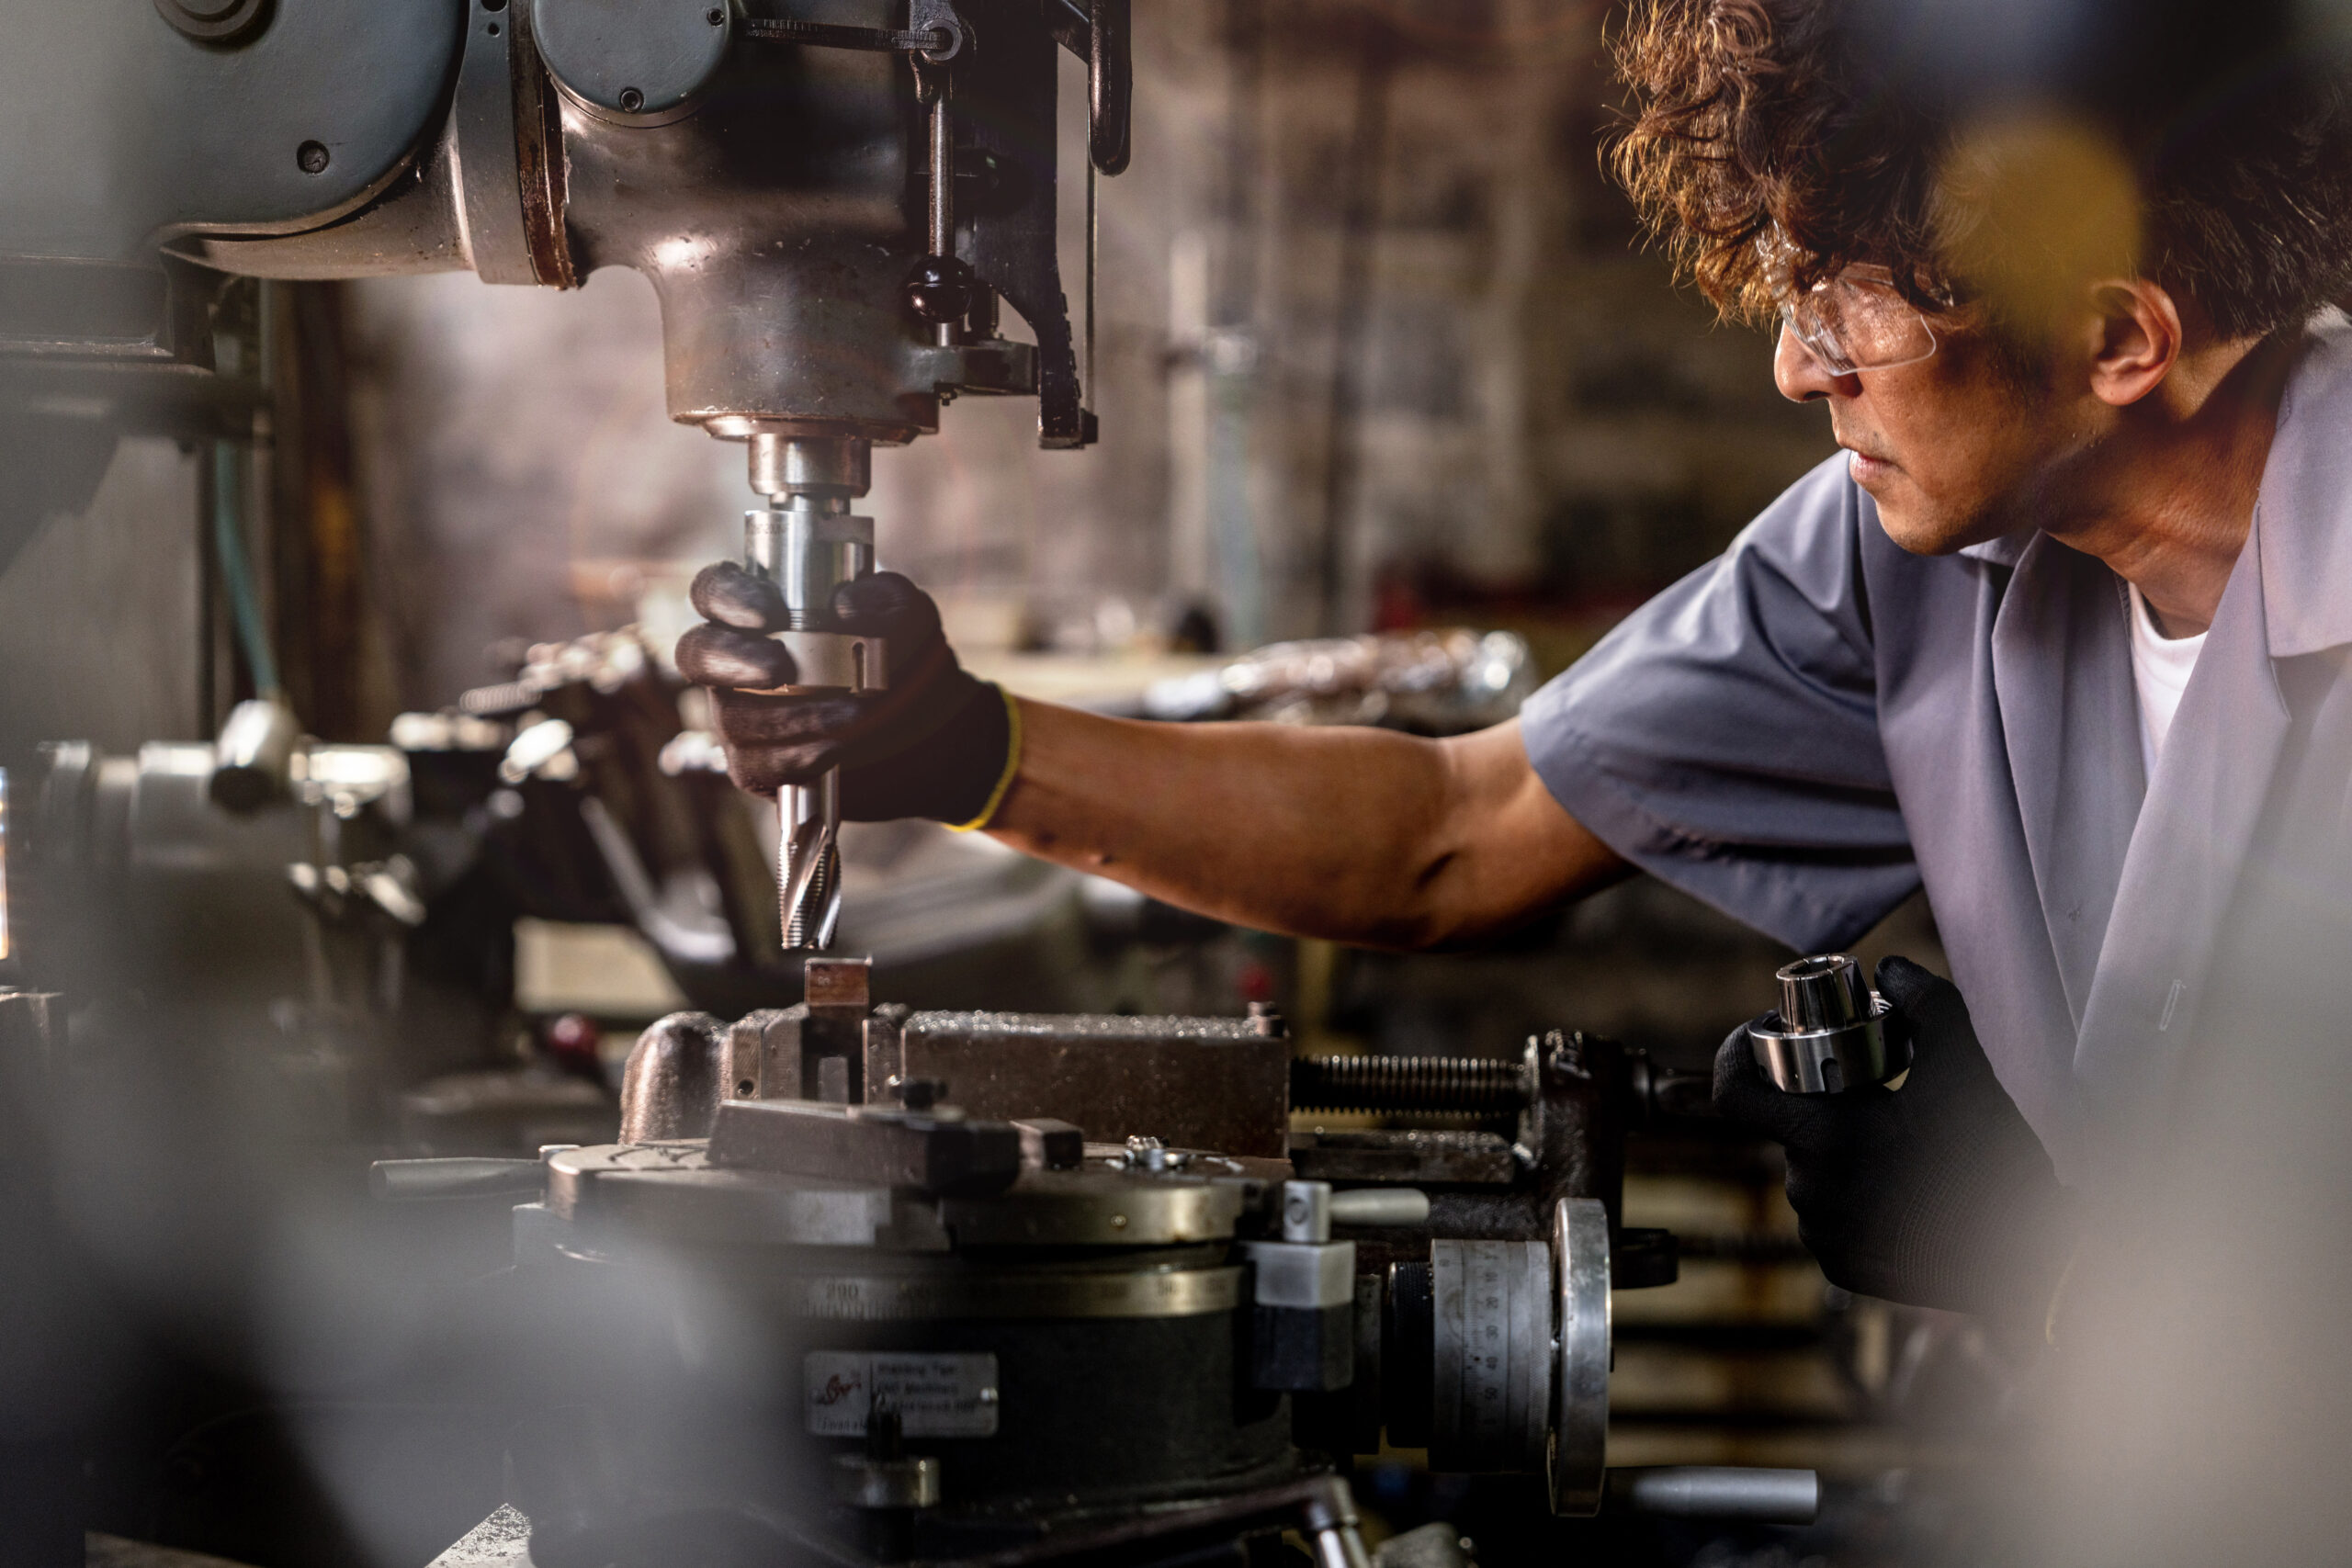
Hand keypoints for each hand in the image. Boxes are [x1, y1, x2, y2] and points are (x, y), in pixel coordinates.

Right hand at [673, 563, 1012, 824]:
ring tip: (851, 712)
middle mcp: (735, 661)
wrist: (919, 724)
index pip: (712, 591)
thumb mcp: (905, 616)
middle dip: (733, 660)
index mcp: (757, 611)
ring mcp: (739, 714)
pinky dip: (798, 756)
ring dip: (791, 716)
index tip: (770, 612)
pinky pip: (757, 764)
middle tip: (780, 668)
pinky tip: (835, 748)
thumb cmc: (894, 652)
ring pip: (734, 717)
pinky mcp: (756, 763)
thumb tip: (848, 603)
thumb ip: (885, 597)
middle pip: (696, 654)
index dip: (727, 598)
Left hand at [1713, 956, 2074, 1325]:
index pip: (1733, 1090)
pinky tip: (1901, 1189)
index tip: (1771, 1039)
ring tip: (1899, 1144)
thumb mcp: (1965, 1065)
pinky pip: (1829, 1219)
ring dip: (1841, 1152)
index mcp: (1821, 1139)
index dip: (1740, 1054)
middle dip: (1822, 1104)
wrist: (2033, 1257)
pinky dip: (1854, 1197)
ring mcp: (1823, 1236)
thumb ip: (1925, 1003)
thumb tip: (1889, 968)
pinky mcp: (1843, 1269)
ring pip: (1812, 1173)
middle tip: (1874, 1093)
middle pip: (1790, 1127)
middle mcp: (1809, 1191)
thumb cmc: (1995, 1158)